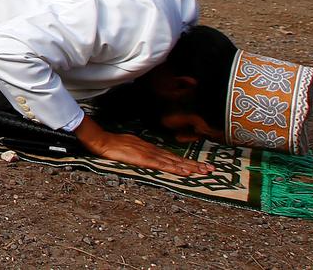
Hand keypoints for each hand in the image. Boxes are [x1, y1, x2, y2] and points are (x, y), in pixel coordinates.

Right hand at [76, 118, 212, 176]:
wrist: (101, 140)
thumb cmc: (110, 145)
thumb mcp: (127, 148)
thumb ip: (137, 152)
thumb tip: (144, 157)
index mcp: (149, 148)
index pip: (171, 156)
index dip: (186, 161)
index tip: (199, 165)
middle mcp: (152, 150)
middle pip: (176, 159)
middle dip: (194, 164)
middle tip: (211, 169)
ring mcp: (149, 154)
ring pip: (173, 162)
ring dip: (190, 167)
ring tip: (204, 172)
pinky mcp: (144, 158)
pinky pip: (163, 165)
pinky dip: (175, 168)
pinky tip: (185, 172)